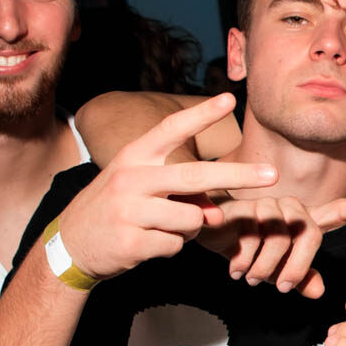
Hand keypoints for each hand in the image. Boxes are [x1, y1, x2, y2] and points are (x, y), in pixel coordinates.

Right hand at [56, 93, 277, 280]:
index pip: (171, 129)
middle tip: (273, 174)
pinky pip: (176, 245)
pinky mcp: (131, 242)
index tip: (229, 98)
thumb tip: (217, 214)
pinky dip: (171, 247)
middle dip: (239, 175)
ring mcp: (129, 211)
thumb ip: (183, 194)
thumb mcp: (144, 191)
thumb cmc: (119, 209)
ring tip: (163, 227)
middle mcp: (131, 178)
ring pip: (192, 220)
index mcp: (135, 157)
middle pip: (196, 176)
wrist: (71, 244)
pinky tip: (148, 243)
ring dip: (190, 229)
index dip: (201, 114)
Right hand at [197, 195, 345, 294]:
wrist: (209, 231)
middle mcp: (290, 209)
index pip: (335, 213)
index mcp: (303, 222)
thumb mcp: (276, 270)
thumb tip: (320, 291)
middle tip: (283, 288)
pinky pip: (252, 237)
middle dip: (298, 266)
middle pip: (309, 234)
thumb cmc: (248, 249)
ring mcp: (268, 205)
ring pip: (279, 238)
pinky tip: (237, 269)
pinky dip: (246, 261)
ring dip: (266, 267)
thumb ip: (299, 278)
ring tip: (252, 279)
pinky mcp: (244, 207)